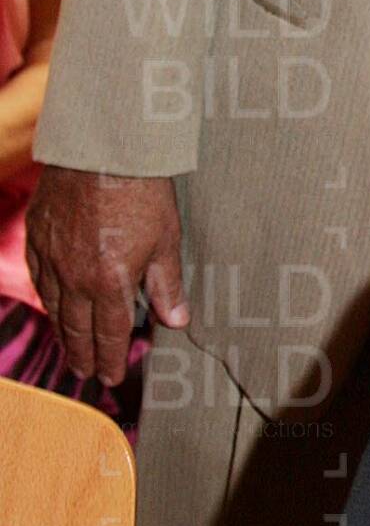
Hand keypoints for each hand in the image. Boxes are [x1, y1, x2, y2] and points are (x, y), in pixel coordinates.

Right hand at [26, 168, 188, 387]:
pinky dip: (46, 297)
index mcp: (110, 283)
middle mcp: (75, 277)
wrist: (103, 148)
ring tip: (71, 349)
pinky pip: (38, 277)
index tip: (112, 378)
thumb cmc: (143, 190)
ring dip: (63, 332)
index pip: (110, 335)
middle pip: (77, 329)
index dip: (112, 360)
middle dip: (84, 356)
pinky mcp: (37, 235)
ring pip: (54, 307)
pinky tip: (51, 304)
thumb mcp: (167, 240)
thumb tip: (177, 322)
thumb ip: (167, 285)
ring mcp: (51, 257)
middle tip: (87, 374)